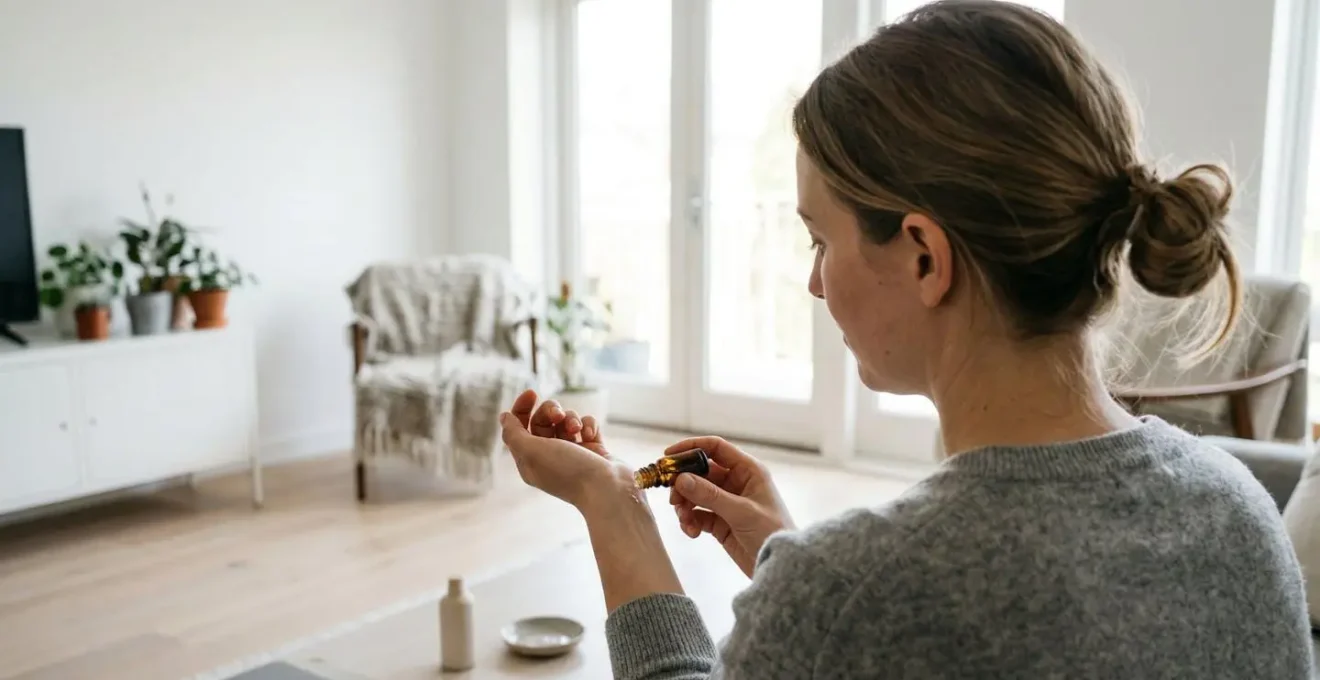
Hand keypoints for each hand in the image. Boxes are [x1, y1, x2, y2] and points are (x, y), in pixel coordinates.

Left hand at [500, 389, 633, 508]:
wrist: (607, 489)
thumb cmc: (567, 471)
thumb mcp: (531, 452)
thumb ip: (513, 434)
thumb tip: (504, 417)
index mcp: (530, 460)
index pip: (518, 427)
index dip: (521, 408)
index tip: (531, 394)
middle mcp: (549, 456)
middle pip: (542, 419)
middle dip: (551, 411)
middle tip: (559, 416)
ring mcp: (572, 452)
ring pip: (566, 419)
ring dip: (572, 418)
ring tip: (577, 429)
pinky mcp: (593, 449)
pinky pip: (587, 424)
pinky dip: (589, 425)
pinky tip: (591, 435)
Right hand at [667, 436, 793, 576]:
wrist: (780, 566)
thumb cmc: (772, 532)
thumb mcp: (741, 512)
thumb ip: (710, 495)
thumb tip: (681, 479)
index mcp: (748, 470)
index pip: (715, 448)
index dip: (691, 447)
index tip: (668, 455)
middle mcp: (736, 482)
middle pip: (700, 472)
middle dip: (683, 484)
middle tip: (672, 497)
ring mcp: (727, 502)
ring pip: (695, 494)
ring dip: (685, 505)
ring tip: (684, 519)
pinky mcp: (720, 522)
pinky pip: (697, 515)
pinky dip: (690, 521)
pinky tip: (692, 532)